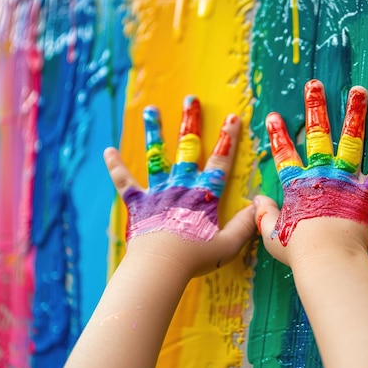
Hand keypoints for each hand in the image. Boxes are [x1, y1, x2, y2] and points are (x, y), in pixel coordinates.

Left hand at [103, 96, 255, 276]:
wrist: (159, 267)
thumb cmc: (195, 258)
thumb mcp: (228, 245)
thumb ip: (246, 225)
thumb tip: (259, 206)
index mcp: (203, 195)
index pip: (219, 162)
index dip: (228, 139)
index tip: (233, 117)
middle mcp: (181, 187)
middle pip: (188, 149)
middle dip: (191, 123)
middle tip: (191, 100)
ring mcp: (158, 193)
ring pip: (157, 157)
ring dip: (154, 132)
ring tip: (151, 110)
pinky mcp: (138, 204)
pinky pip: (125, 181)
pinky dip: (116, 166)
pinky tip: (108, 150)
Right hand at [254, 79, 367, 265]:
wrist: (327, 257)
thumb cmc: (298, 250)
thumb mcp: (272, 235)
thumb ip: (264, 215)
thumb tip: (257, 200)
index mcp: (298, 185)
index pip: (285, 154)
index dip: (278, 135)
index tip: (274, 117)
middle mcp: (321, 174)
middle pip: (317, 135)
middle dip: (315, 108)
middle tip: (315, 85)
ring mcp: (346, 180)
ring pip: (350, 140)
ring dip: (354, 114)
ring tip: (359, 91)